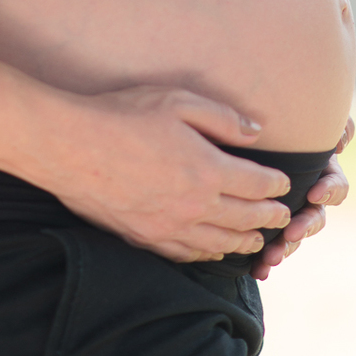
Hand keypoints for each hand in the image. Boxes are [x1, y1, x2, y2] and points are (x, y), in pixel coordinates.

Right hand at [49, 84, 294, 263]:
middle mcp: (195, 206)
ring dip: (243, 242)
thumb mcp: (177, 101)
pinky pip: (187, 254)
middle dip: (269, 217)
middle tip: (281, 217)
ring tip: (256, 240)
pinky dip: (208, 254)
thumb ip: (222, 118)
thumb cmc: (123, 115)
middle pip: (244, 218)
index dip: (275, 185)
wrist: (72, 147)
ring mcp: (170, 227)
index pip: (256, 184)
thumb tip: (256, 132)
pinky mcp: (146, 239)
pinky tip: (212, 250)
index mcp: (208, 169)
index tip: (283, 184)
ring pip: (220, 243)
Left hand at [248, 116, 353, 281]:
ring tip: (270, 258)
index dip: (328, 192)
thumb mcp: (297, 114)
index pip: (336, 187)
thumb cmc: (267, 111)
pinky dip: (266, 259)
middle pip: (316, 218)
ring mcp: (287, 210)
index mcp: (319, 171)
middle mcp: (307, 193)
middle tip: (291, 233)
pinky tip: (259, 270)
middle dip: (305, 227)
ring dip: (286, 248)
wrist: (226, 134)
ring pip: (294, 236)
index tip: (313, 193)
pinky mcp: (265, 223)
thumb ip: (328, 122)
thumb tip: (342, 140)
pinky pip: (270, 245)